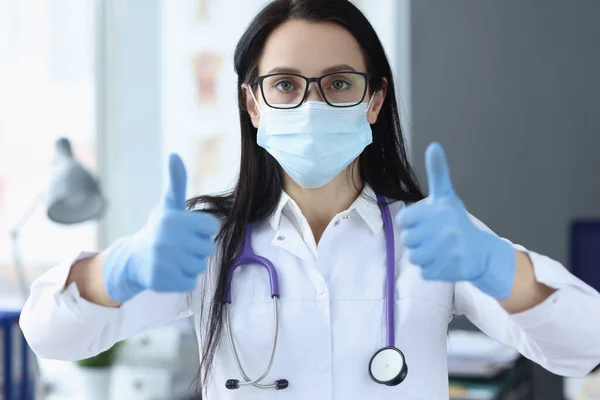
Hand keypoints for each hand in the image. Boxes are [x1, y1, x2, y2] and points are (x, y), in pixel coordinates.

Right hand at [102, 154, 219, 302]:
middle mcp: (167, 239)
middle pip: (208, 248)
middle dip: (196, 248)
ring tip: (173, 258)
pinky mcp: (162, 281)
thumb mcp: (170, 204)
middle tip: (178, 246)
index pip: (211, 228)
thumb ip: (177, 180)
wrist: (133, 259)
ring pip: (200, 266)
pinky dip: (183, 279)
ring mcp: (164, 262)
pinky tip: (169, 271)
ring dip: (190, 264)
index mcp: (173, 219)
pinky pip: (190, 282)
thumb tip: (174, 154)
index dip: (202, 230)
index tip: (187, 230)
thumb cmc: (160, 228)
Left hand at [395, 143, 515, 299]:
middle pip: (408, 240)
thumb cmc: (457, 222)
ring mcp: (447, 252)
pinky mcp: (448, 270)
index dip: (413, 222)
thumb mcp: (446, 196)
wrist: (481, 252)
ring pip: (414, 257)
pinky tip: (444, 261)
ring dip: (423, 255)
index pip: (405, 220)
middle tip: (433, 238)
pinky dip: (431, 269)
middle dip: (417, 240)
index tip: (426, 222)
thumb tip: (434, 146)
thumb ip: (438, 172)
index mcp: (439, 210)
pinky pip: (424, 272)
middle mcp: (444, 230)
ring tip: (438, 250)